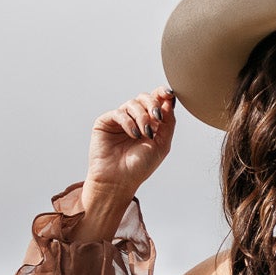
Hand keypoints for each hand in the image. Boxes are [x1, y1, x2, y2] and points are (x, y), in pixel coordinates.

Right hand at [81, 86, 176, 214]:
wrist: (119, 181)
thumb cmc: (139, 167)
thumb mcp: (162, 145)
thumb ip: (169, 123)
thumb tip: (170, 101)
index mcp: (149, 123)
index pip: (156, 101)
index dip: (162, 93)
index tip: (169, 94)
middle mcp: (134, 119)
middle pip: (145, 98)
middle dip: (153, 104)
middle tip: (157, 117)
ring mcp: (120, 120)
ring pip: (133, 104)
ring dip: (142, 117)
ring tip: (145, 134)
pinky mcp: (106, 122)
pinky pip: (119, 113)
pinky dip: (129, 123)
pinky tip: (133, 135)